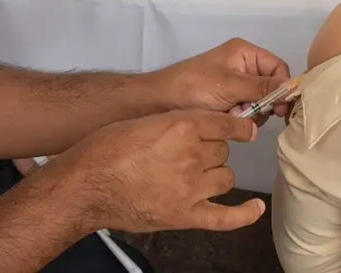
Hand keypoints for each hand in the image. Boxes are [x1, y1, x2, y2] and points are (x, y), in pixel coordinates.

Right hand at [53, 110, 263, 232]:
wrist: (86, 184)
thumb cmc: (106, 149)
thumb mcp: (143, 122)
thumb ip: (174, 124)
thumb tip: (194, 130)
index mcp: (182, 126)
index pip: (225, 124)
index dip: (239, 126)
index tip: (246, 128)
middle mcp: (192, 155)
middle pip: (223, 150)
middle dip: (212, 150)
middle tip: (190, 154)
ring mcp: (191, 187)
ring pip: (225, 177)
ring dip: (217, 174)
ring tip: (197, 174)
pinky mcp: (184, 215)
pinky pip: (225, 217)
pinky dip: (244, 214)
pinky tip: (254, 209)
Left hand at [154, 38, 291, 121]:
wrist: (159, 102)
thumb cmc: (193, 87)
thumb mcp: (230, 86)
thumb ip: (262, 88)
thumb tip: (292, 90)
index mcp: (245, 53)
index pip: (278, 69)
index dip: (282, 88)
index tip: (279, 109)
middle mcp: (243, 66)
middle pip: (270, 88)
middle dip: (261, 104)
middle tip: (245, 112)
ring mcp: (235, 84)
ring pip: (259, 103)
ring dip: (249, 113)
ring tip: (230, 114)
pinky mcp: (227, 100)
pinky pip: (245, 111)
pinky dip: (239, 118)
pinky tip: (225, 119)